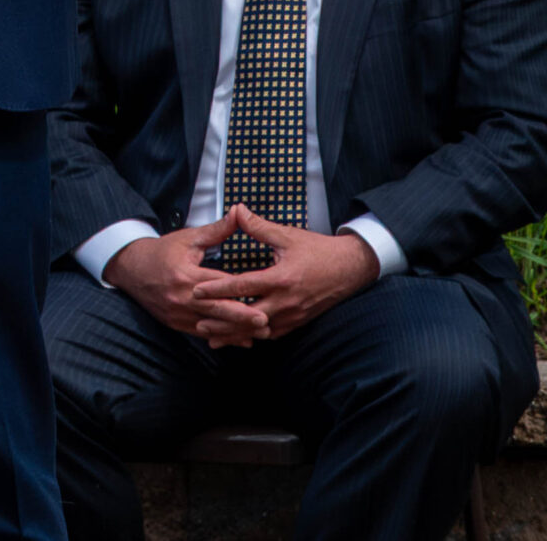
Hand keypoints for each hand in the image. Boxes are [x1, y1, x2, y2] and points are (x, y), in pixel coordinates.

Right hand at [99, 207, 272, 347]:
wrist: (130, 268)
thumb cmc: (161, 251)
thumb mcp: (188, 238)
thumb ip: (216, 230)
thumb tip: (238, 213)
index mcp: (185, 275)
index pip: (217, 286)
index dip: (240, 294)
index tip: (261, 300)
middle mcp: (181, 297)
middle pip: (217, 311)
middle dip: (243, 320)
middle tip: (266, 325)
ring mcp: (177, 313)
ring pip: (212, 326)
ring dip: (236, 332)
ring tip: (259, 336)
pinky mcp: (175, 323)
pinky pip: (202, 333)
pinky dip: (222, 337)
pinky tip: (240, 340)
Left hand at [189, 209, 380, 339]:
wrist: (351, 268)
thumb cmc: (318, 250)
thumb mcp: (287, 235)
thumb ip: (259, 227)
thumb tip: (236, 210)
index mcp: (281, 278)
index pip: (242, 286)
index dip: (217, 289)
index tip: (196, 291)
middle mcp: (287, 301)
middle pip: (248, 316)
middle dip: (222, 321)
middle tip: (199, 322)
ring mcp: (294, 314)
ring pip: (260, 330)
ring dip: (237, 333)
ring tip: (213, 337)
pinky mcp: (299, 321)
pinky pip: (274, 333)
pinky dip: (256, 336)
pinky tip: (240, 337)